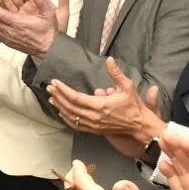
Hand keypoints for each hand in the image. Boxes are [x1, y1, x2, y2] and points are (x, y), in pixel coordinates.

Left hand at [46, 57, 163, 144]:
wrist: (139, 125)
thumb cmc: (133, 106)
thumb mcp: (127, 86)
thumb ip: (116, 73)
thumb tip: (109, 60)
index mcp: (100, 106)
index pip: (75, 97)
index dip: (63, 90)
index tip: (55, 82)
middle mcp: (94, 117)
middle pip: (70, 107)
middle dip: (58, 96)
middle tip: (50, 87)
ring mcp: (93, 125)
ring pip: (71, 117)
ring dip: (60, 107)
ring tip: (51, 98)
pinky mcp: (94, 130)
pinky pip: (77, 125)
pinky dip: (67, 119)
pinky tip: (61, 113)